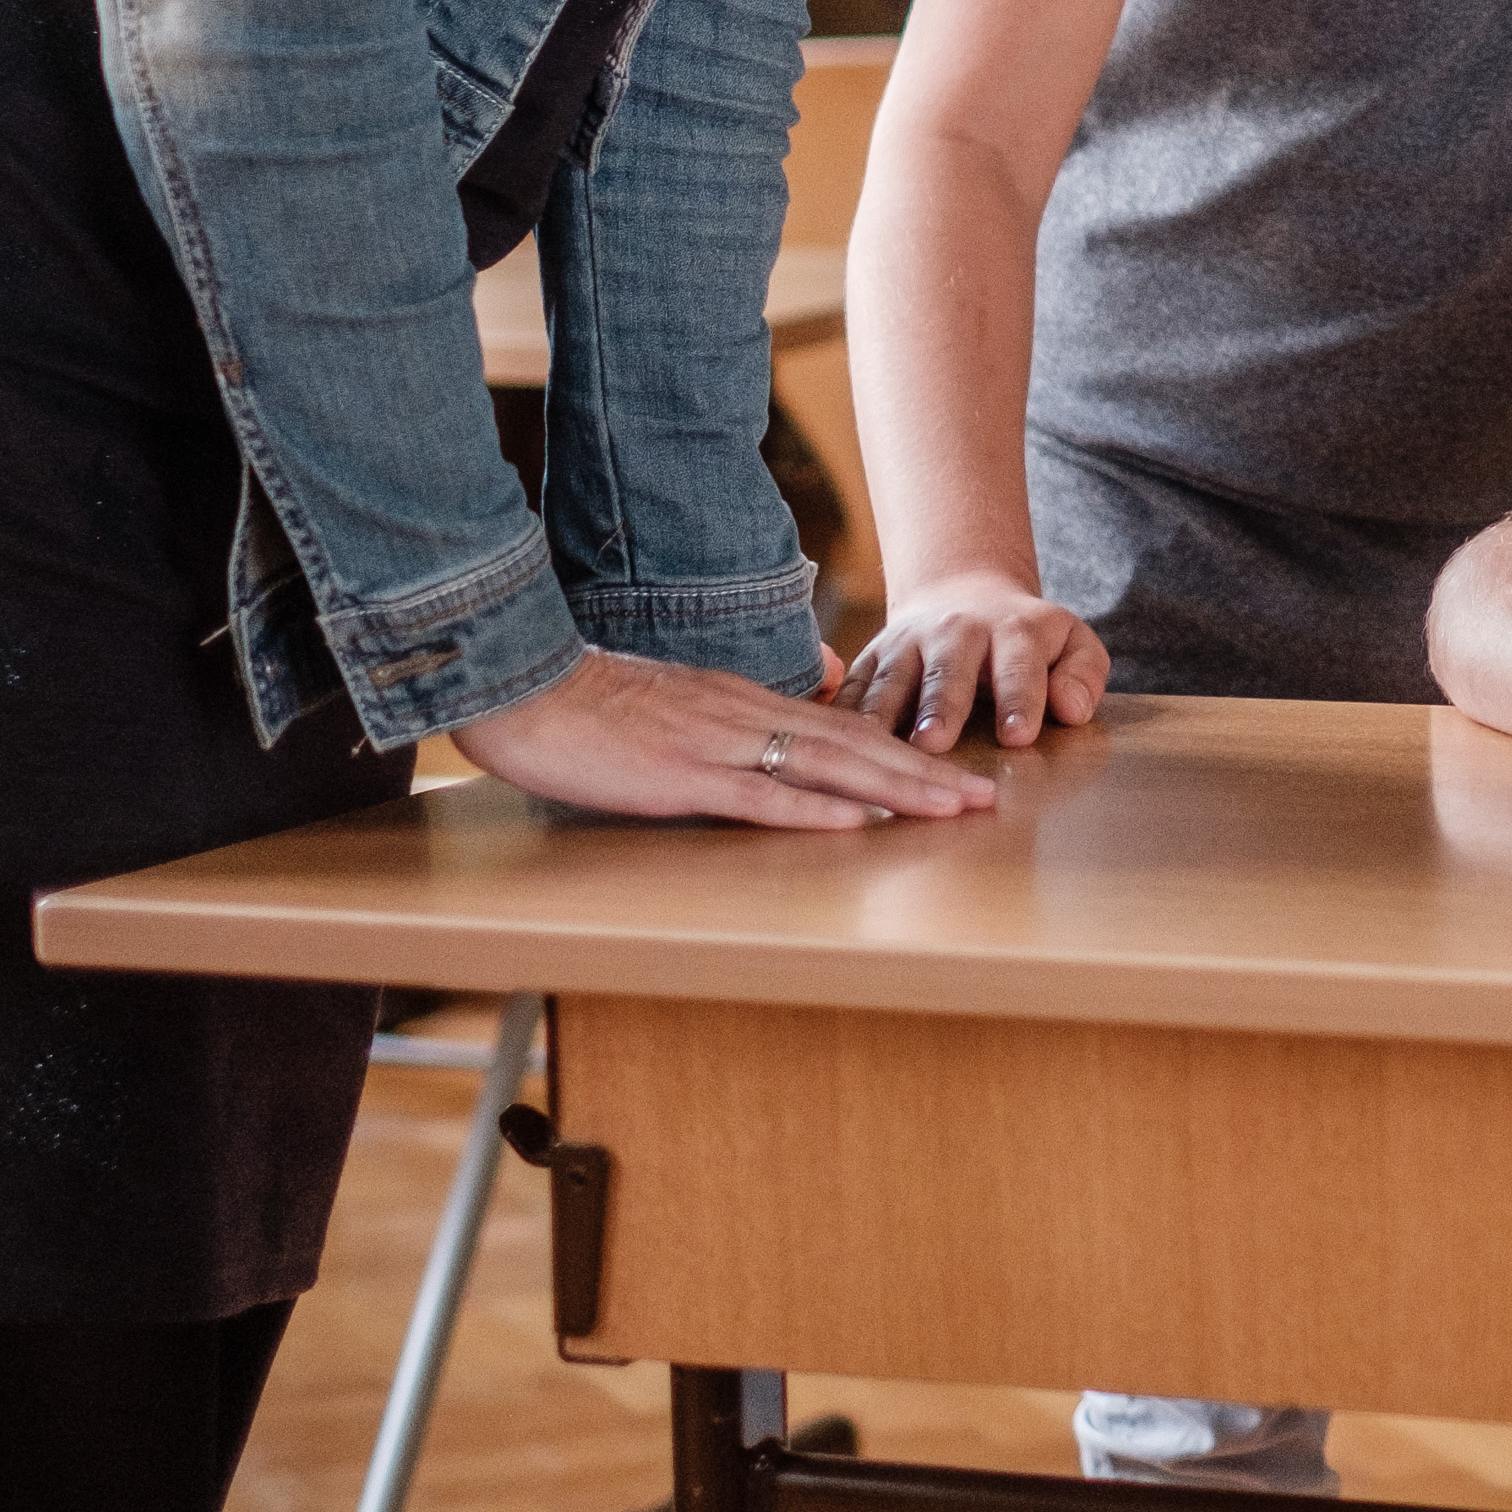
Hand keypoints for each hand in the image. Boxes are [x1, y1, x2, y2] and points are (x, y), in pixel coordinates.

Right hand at [448, 646, 990, 827]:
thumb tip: (770, 735)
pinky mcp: (681, 776)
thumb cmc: (591, 707)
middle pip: (855, 746)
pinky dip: (811, 809)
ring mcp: (717, 745)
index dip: (902, 752)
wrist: (526, 688)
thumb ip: (727, 721)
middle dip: (925, 773)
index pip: (842, 730)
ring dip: (895, 789)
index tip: (953, 773)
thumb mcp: (674, 707)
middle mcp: (746, 716)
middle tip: (985, 797)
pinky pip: (757, 795)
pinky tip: (854, 823)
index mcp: (745, 703)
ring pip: (826, 766)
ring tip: (952, 808)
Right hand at [832, 567, 1111, 753]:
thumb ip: (1082, 674)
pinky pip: (850, 689)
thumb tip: (1073, 709)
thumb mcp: (1072, 645)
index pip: (1019, 665)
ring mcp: (907, 643)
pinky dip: (838, 716)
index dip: (1020, 699)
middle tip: (935, 743)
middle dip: (941, 706)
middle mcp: (955, 631)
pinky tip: (829, 749)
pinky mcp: (870, 658)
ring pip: (892, 680)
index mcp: (1014, 629)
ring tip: (877, 750)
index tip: (1018, 735)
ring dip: (884, 715)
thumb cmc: (1029, 642)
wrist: (964, 599)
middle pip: (948, 671)